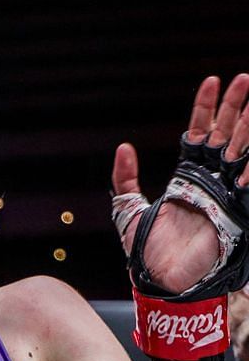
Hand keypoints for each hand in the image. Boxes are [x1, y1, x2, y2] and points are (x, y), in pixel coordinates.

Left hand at [111, 74, 248, 360]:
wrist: (161, 282)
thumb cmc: (145, 252)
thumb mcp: (128, 210)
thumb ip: (126, 179)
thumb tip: (124, 147)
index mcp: (187, 178)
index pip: (201, 133)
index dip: (207, 107)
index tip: (212, 80)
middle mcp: (211, 183)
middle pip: (228, 135)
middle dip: (237, 107)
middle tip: (245, 78)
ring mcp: (227, 196)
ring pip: (243, 152)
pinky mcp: (238, 213)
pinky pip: (248, 185)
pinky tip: (245, 163)